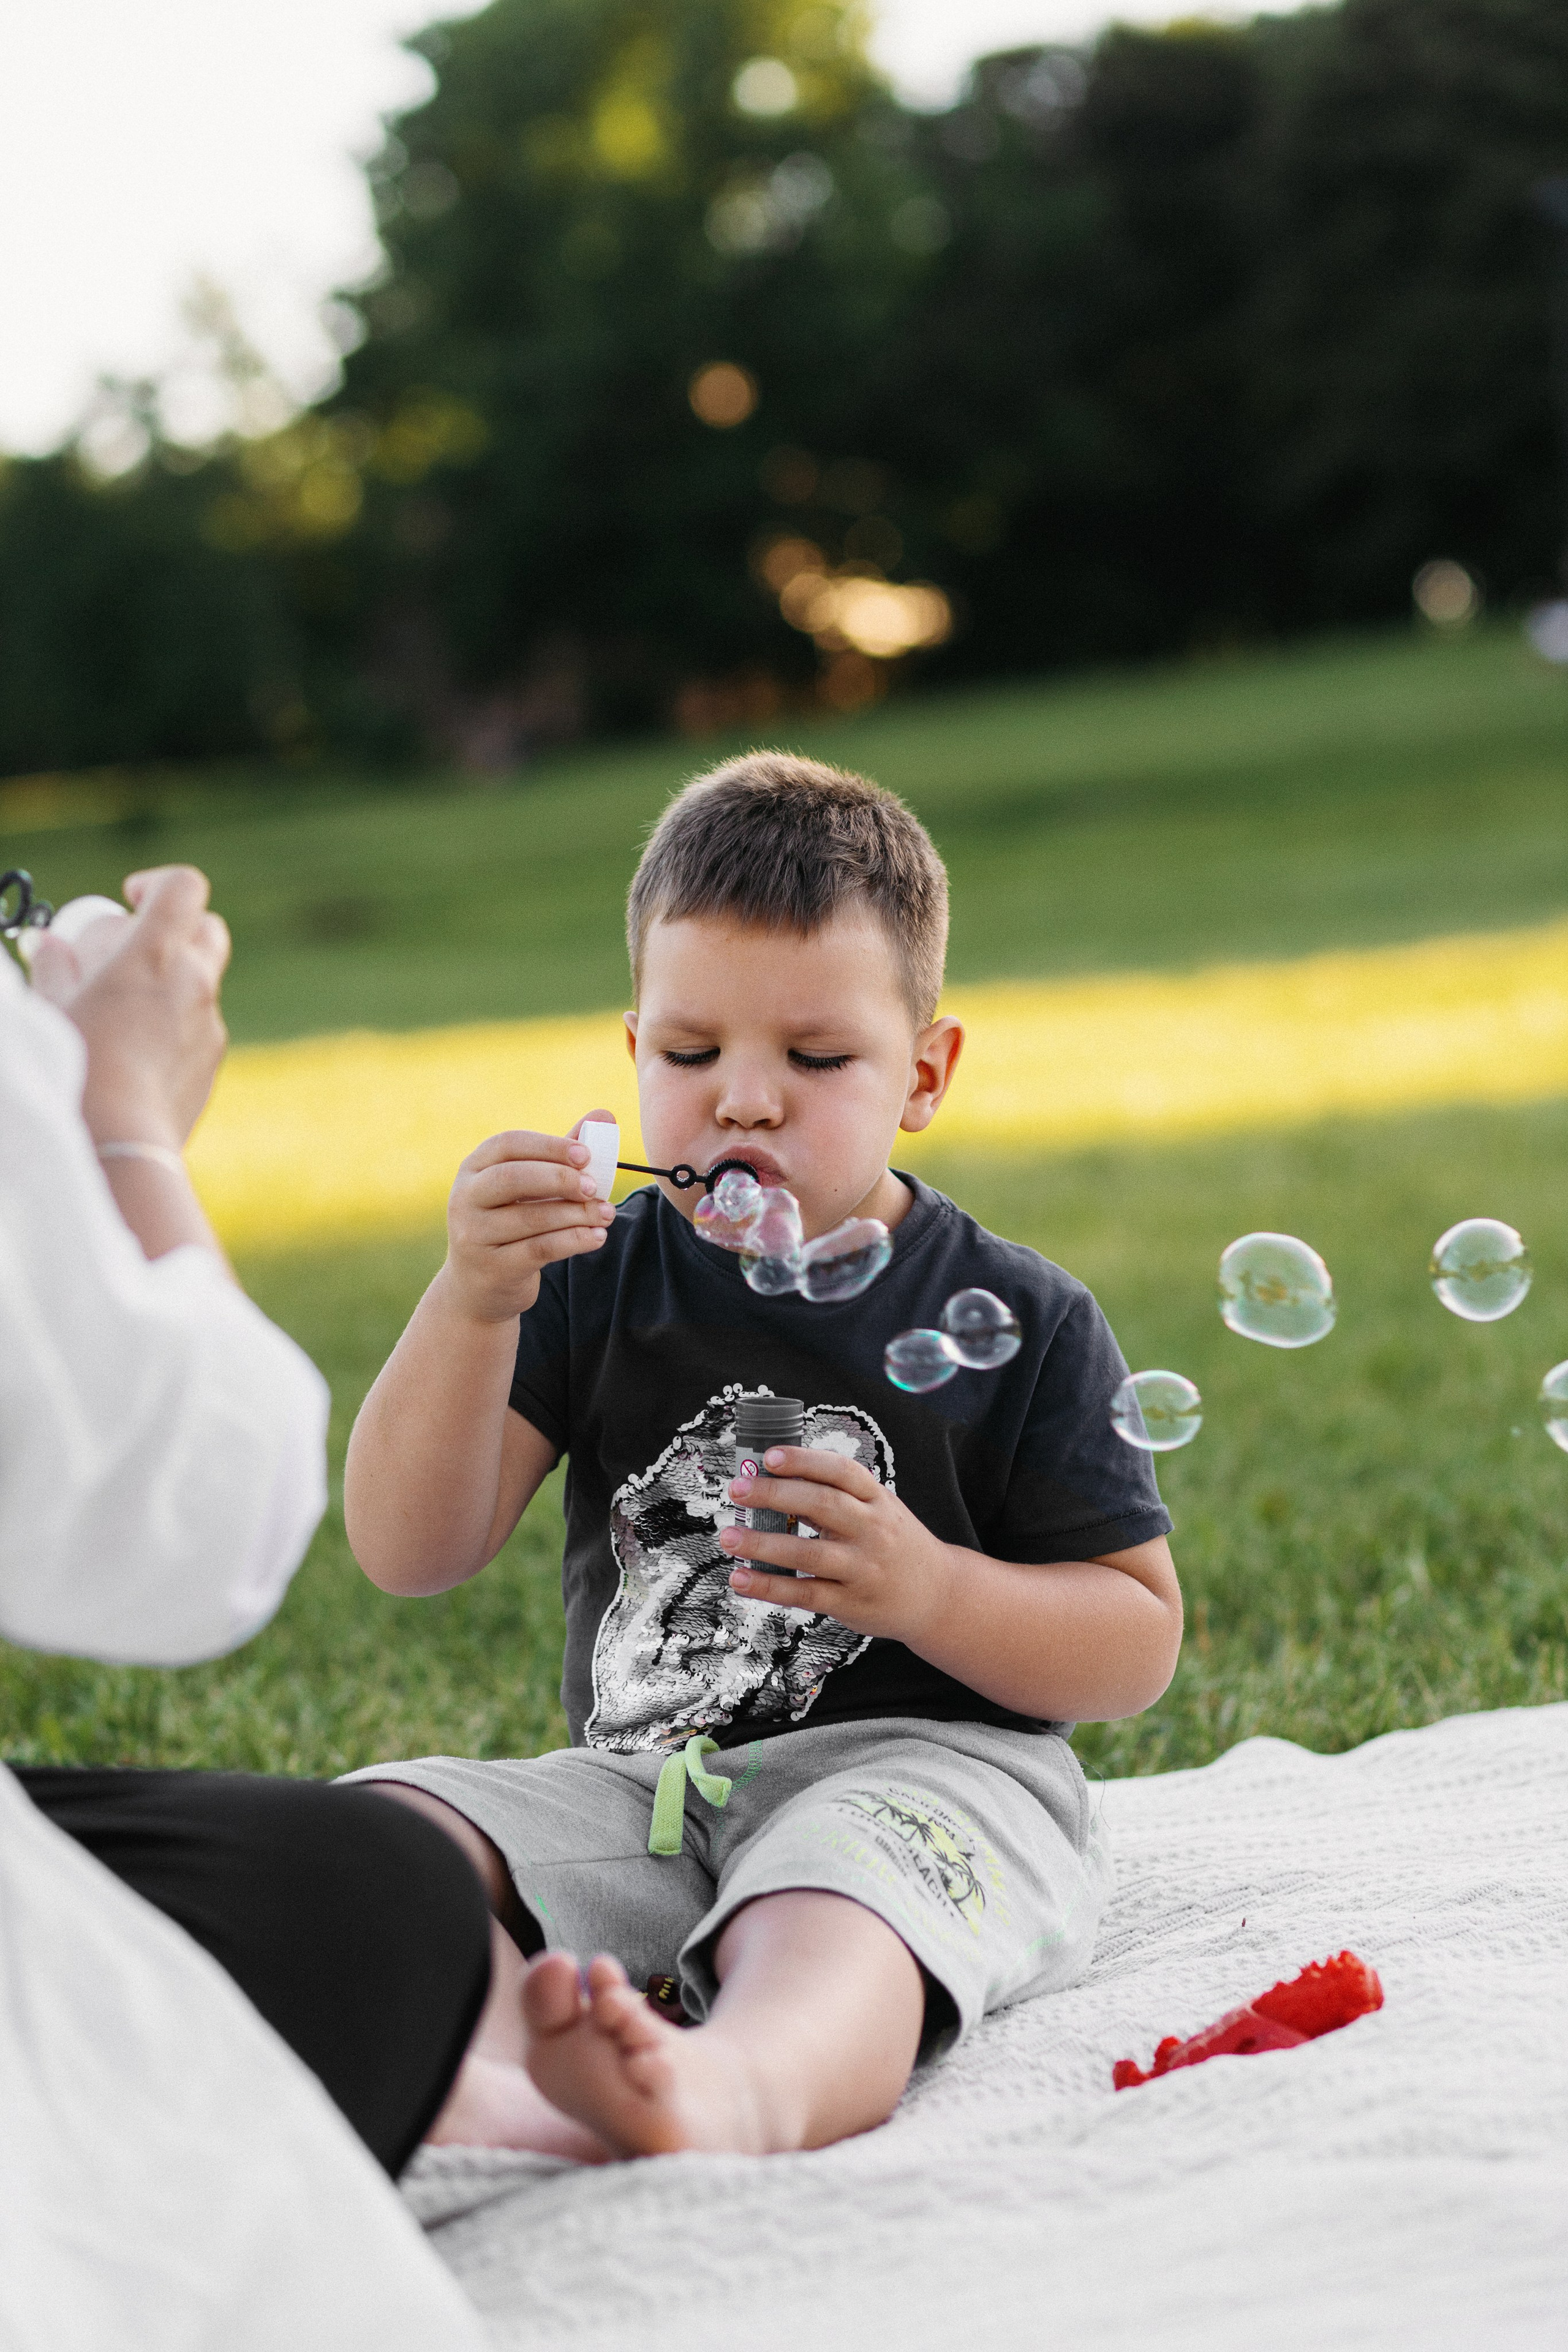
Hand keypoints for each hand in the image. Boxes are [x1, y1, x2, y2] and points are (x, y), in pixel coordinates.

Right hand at [33, 866, 230, 1149]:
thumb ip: (52, 969)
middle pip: (208, 929)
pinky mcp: (213, 1063)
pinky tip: (135, 1051)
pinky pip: (199, 1027)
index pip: (184, 888)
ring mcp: (210, 1025)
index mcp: (155, 955)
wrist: (118, 1144)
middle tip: (130, 950)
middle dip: (176, 927)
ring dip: (172, 979)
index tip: (129, 897)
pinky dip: (175, 1023)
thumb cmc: (76, 1069)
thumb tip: (47, 945)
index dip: (159, 882)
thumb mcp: (50, 1010)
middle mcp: (195, 984)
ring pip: (204, 982)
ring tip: (122, 1007)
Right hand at [438, 1106, 615, 1324]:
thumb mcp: (531, 1188)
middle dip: (560, 1178)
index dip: (549, 1146)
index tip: (586, 1155)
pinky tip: (597, 1237)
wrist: (480, 1286)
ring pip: (530, 1217)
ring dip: (576, 1214)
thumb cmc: (513, 1223)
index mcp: (474, 1168)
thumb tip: (604, 1116)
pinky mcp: (491, 1268)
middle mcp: (465, 1198)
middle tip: (596, 1186)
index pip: (508, 1144)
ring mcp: (473, 1234)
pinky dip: (573, 1241)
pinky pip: (538, 1250)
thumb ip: (563, 1153)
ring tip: (607, 1213)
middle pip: (512, 1177)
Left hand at [718, 1446, 958, 1641]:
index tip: (771, 1457)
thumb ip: (837, 1496)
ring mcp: (862, 1568)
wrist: (937, 1595)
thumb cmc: (896, 1544)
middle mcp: (873, 1530)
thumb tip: (777, 1479)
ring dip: (763, 1544)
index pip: (842, 1471)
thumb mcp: (878, 1510)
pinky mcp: (850, 1602)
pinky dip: (769, 1586)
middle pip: (822, 1505)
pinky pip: (804, 1592)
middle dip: (775, 1494)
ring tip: (728, 1537)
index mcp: (877, 1500)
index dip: (805, 1461)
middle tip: (737, 1488)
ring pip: (808, 1552)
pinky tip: (740, 1579)